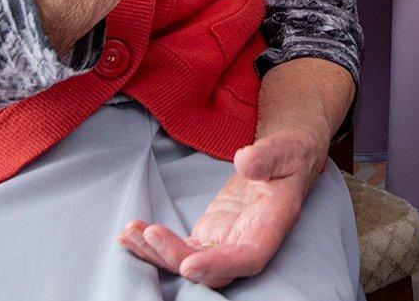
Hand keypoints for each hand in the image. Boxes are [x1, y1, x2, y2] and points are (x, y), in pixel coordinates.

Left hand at [117, 127, 327, 288]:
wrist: (282, 160)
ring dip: (157, 253)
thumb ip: (267, 157)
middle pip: (212, 269)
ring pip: (190, 263)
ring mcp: (225, 243)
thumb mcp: (284, 150)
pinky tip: (131, 233)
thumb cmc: (288, 155)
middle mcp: (246, 243)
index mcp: (271, 226)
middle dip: (177, 258)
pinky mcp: (208, 236)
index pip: (248, 258)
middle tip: (150, 234)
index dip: (219, 266)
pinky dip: (154, 244)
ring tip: (130, 233)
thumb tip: (245, 161)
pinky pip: (180, 249)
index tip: (188, 264)